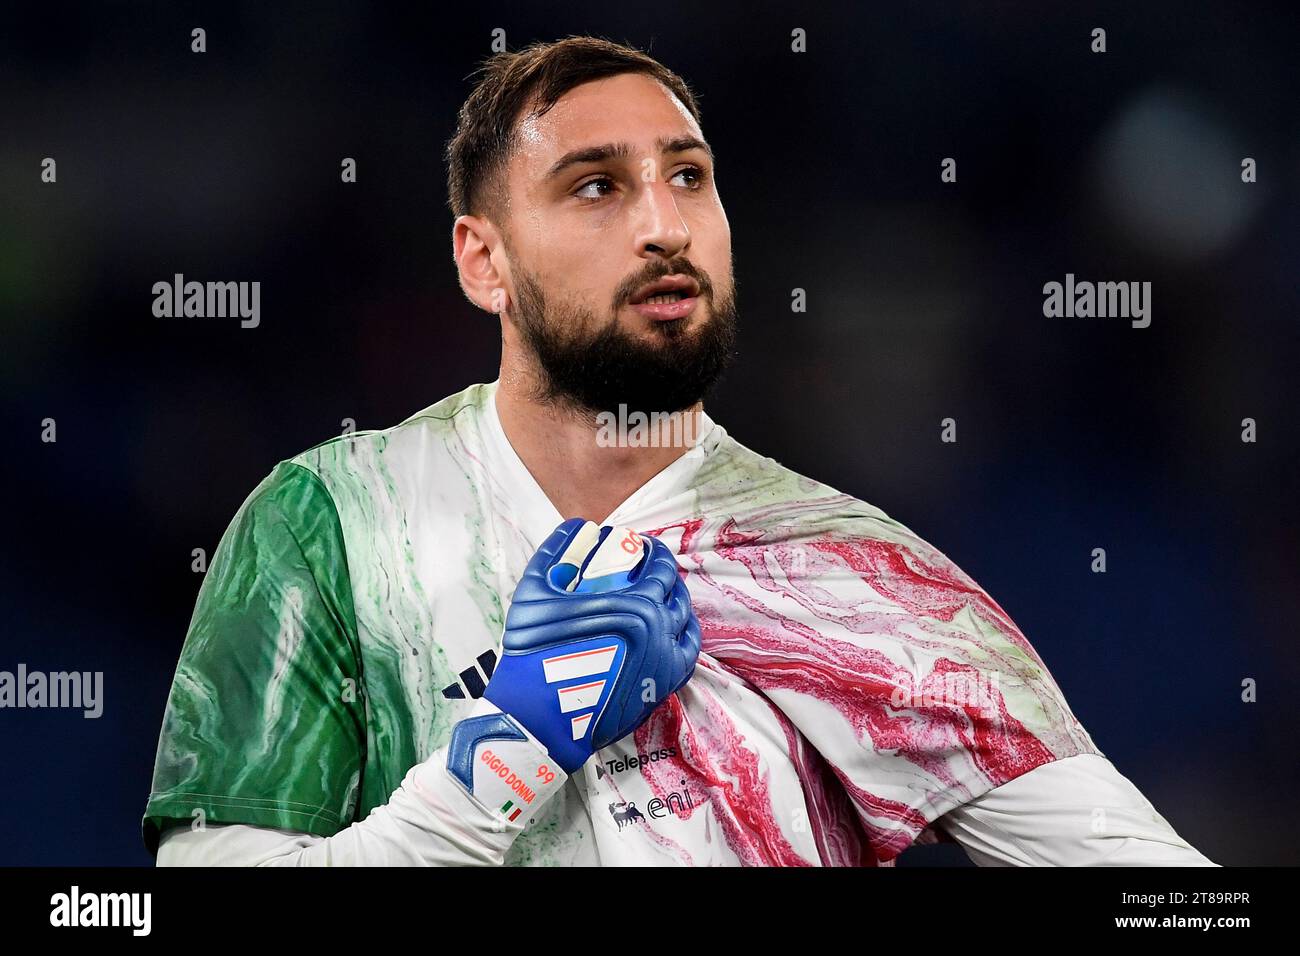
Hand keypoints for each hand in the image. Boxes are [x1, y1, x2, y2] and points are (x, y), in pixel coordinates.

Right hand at [449, 518, 699, 787]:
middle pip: (676, 593)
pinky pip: (686, 658)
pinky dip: (683, 639)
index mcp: (636, 605)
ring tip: (660, 599)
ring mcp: (663, 663)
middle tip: (649, 572)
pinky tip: (671, 633)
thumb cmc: (534, 652)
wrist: (539, 717)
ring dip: (676, 605)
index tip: (644, 547)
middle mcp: (658, 632)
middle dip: (665, 576)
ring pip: (685, 624)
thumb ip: (555, 552)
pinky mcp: (659, 689)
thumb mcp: (535, 592)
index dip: (655, 551)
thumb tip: (575, 527)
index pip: (662, 566)